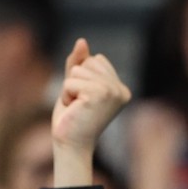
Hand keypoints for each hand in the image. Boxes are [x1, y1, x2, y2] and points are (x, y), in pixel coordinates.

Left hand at [52, 38, 130, 186]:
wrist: (71, 147)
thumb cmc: (73, 120)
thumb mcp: (76, 86)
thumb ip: (79, 64)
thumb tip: (82, 41)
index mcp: (121, 88)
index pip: (96, 59)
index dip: (82, 78)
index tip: (85, 102)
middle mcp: (120, 90)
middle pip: (88, 62)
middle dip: (76, 82)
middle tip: (80, 107)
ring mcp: (111, 92)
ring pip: (79, 70)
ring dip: (70, 89)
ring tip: (77, 109)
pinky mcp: (98, 95)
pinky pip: (71, 81)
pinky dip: (66, 95)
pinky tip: (74, 111)